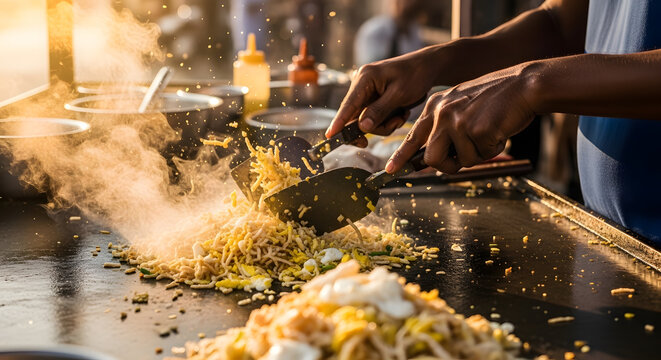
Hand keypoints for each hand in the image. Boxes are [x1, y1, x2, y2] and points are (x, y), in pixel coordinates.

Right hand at [326, 48, 440, 141]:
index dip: (339, 122)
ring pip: (366, 121)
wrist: (427, 67)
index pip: (348, 105)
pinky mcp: (373, 100)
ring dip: (385, 124)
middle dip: (375, 126)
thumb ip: (379, 111)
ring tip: (402, 115)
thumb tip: (362, 127)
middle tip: (394, 124)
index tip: (330, 135)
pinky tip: (400, 113)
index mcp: (365, 78)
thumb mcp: (399, 94)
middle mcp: (361, 85)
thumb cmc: (415, 75)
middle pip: (356, 117)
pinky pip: (374, 118)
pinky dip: (387, 121)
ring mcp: (366, 93)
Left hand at [386, 62, 537, 173]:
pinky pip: (481, 156)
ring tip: (488, 133)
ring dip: (476, 155)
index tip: (390, 170)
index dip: (402, 156)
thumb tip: (430, 159)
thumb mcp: (461, 107)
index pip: (413, 136)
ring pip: (459, 161)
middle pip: (432, 158)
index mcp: (435, 106)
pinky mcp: (476, 130)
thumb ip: (444, 128)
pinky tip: (499, 130)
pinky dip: (493, 149)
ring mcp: (457, 121)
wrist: (523, 85)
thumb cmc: (495, 100)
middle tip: (461, 161)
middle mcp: (441, 112)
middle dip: (447, 166)